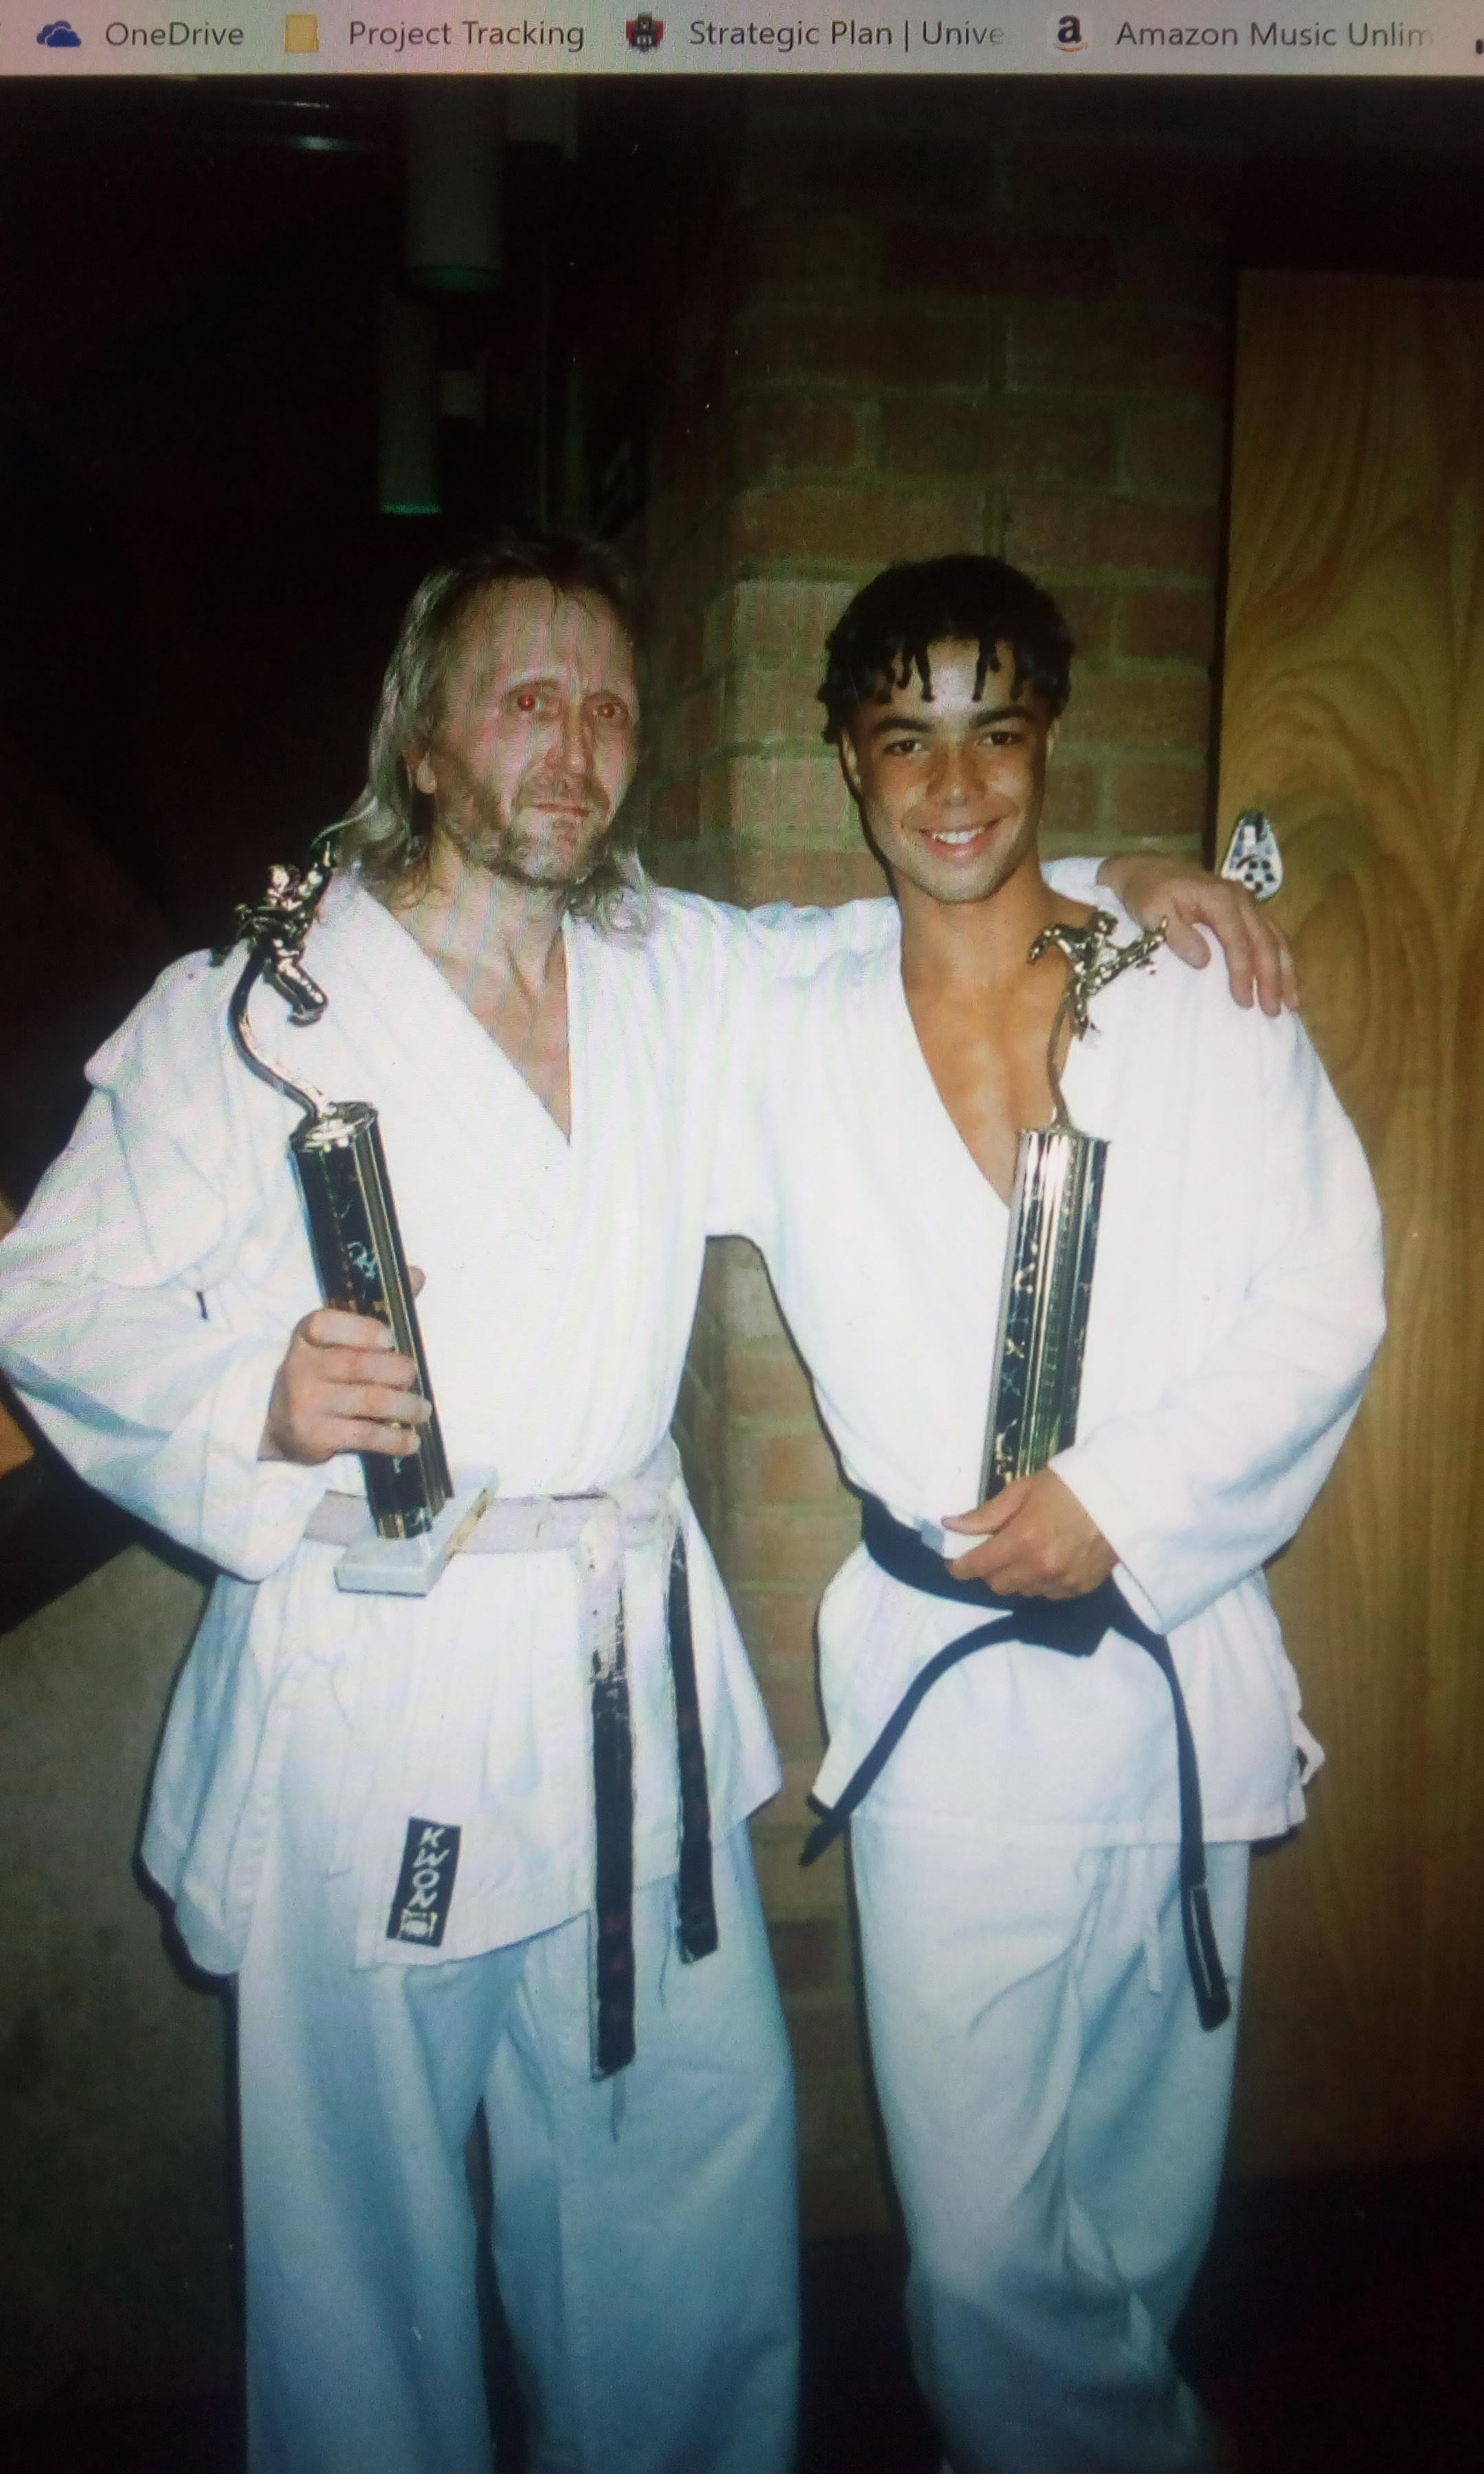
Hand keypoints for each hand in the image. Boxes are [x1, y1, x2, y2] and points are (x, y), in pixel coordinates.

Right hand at [258, 1298, 430, 1464]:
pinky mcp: (314, 1435)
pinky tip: (411, 1440)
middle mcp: (301, 1367)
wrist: (279, 1422)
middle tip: (412, 1376)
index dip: (360, 1330)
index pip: (325, 1324)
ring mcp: (306, 1403)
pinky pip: (365, 1435)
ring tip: (422, 1410)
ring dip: (405, 1406)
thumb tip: (416, 1274)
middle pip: (359, 1364)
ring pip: (369, 1400)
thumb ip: (379, 1307)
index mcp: (307, 1335)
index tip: (389, 1338)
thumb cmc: (324, 1372)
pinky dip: (394, 1439)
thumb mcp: (341, 1338)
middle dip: (397, 1370)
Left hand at [941, 1469, 1116, 1599]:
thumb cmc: (1066, 1486)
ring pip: (1023, 1592)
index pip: (978, 1566)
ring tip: (1027, 1554)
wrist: (1119, 1495)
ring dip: (1017, 1577)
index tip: (954, 1564)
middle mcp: (1039, 1567)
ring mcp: (1062, 1582)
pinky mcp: (1080, 1589)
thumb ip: (985, 1514)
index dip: (960, 1567)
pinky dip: (1041, 1582)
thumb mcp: (1021, 1490)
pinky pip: (1048, 1594)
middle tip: (996, 1552)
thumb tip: (950, 1525)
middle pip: (998, 1585)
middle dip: (990, 1571)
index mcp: (1022, 1540)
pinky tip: (1049, 1561)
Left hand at [1096, 854, 1297, 1016]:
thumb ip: (1177, 934)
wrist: (1148, 870)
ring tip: (1291, 1003)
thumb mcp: (1152, 911)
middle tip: (1272, 1012)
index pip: (1239, 941)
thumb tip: (1204, 961)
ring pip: (1276, 938)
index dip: (1243, 973)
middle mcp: (1241, 899)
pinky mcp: (1247, 909)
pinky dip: (1281, 959)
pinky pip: (1272, 934)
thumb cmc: (1147, 892)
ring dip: (1285, 971)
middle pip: (1265, 941)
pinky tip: (1285, 981)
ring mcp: (1247, 903)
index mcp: (1220, 898)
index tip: (1243, 1002)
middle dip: (1272, 979)